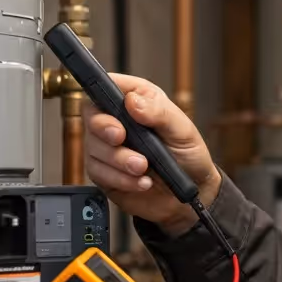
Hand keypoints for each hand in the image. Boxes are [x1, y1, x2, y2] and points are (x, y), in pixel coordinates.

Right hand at [83, 74, 220, 234]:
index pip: (107, 86)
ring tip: (143, 167)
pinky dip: (121, 179)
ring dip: (118, 160)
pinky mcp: (105, 173)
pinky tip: (141, 181)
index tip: (116, 109)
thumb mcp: (182, 129)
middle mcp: (118, 121)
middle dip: (105, 129)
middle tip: (122, 138)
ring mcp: (108, 148)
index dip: (103, 92)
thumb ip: (158, 112)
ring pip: (93, 148)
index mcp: (136, 101)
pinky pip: (98, 173)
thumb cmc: (188, 155)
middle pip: (92, 117)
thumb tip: (132, 101)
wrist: (189, 194)